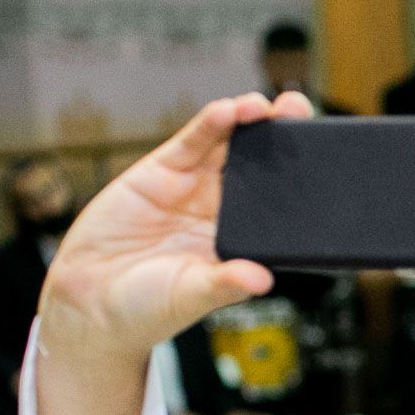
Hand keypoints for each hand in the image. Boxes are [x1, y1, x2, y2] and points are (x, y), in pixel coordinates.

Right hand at [36, 92, 312, 364]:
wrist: (91, 301)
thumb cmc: (148, 308)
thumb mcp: (191, 297)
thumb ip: (223, 284)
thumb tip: (261, 280)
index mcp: (241, 242)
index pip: (279, 206)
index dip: (299, 183)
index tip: (323, 164)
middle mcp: (222, 211)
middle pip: (260, 168)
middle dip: (281, 140)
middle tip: (302, 114)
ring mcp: (193, 189)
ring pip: (228, 148)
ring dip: (249, 124)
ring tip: (267, 107)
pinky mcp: (161, 173)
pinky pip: (191, 144)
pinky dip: (210, 127)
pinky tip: (227, 112)